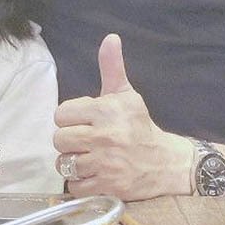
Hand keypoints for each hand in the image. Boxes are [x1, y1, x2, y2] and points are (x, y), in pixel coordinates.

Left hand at [53, 34, 192, 199]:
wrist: (165, 162)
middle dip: (69, 140)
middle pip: (59, 139)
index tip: (83, 121)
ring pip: (64, 163)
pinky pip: (74, 185)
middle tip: (84, 140)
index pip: (62, 114)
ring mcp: (105, 164)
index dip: (69, 118)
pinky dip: (80, 182)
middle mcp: (104, 136)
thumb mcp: (126, 94)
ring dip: (72, 162)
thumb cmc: (139, 125)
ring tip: (87, 157)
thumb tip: (110, 38)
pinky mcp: (107, 186)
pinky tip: (92, 173)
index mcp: (106, 110)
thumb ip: (112, 67)